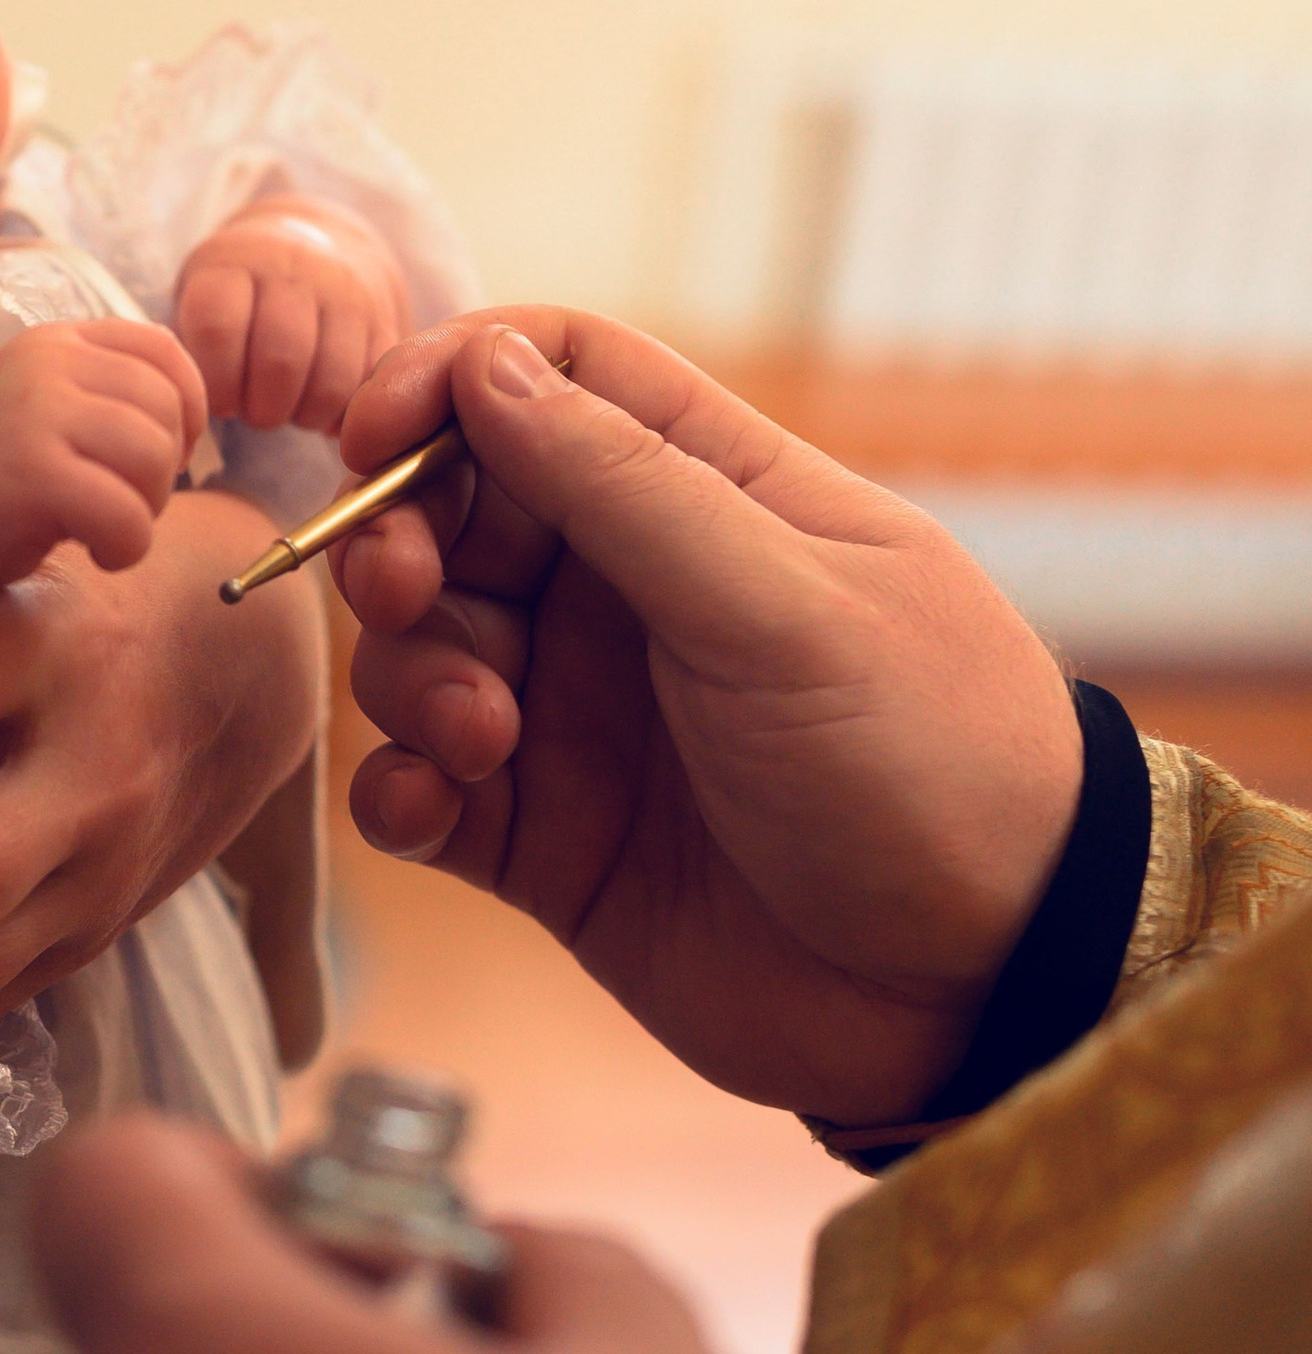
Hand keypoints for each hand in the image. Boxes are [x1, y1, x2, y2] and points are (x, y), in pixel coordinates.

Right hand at [0, 323, 205, 615]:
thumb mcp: (40, 418)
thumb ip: (101, 397)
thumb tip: (196, 408)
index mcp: (49, 341)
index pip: (163, 351)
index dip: (183, 412)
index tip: (151, 462)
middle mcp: (43, 362)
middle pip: (168, 409)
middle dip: (160, 472)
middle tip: (113, 508)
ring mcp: (33, 412)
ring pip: (156, 458)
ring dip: (144, 511)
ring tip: (99, 530)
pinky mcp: (29, 472)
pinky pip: (129, 513)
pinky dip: (126, 548)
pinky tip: (93, 555)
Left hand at [174, 200, 407, 436]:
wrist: (316, 243)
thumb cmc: (240, 293)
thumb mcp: (202, 294)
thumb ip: (188, 344)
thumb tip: (189, 402)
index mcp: (234, 262)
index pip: (219, 327)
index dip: (216, 382)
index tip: (218, 400)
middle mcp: (294, 268)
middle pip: (280, 360)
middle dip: (262, 408)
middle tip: (255, 412)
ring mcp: (347, 293)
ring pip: (332, 381)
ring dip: (304, 415)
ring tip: (289, 410)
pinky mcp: (384, 322)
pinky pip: (369, 386)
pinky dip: (345, 412)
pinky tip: (323, 407)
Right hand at [331, 311, 1084, 1123]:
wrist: (980, 991)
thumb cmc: (929, 765)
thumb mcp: (784, 606)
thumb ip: (627, 486)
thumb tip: (489, 362)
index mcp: (710, 500)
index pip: (551, 379)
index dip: (447, 382)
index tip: (372, 434)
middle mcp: (632, 597)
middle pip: (456, 512)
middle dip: (400, 541)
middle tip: (403, 593)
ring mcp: (583, 719)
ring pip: (422, 651)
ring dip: (409, 678)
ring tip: (481, 740)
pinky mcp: (547, 842)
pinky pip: (423, 791)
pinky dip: (397, 792)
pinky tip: (430, 813)